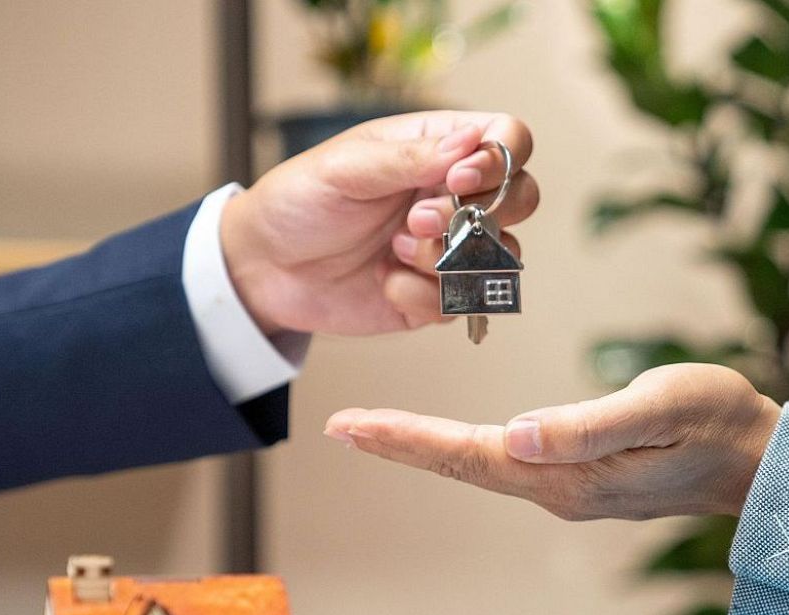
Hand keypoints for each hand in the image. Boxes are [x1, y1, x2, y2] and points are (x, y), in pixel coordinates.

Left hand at [220, 111, 536, 336]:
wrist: (264, 269)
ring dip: (450, 259)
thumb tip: (471, 141)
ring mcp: (450, 246)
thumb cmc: (299, 202)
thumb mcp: (345, 168)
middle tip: (419, 220)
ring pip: (502, 256)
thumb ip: (408, 158)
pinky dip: (425, 297)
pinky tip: (387, 284)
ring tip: (396, 252)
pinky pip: (463, 302)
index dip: (500, 160)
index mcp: (437, 147)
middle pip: (523, 197)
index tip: (457, 179)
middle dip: (483, 215)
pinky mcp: (437, 294)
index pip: (509, 139)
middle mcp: (453, 195)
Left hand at [323, 364, 781, 520]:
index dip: (407, 440)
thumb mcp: (657, 408)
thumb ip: (585, 426)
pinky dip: (468, 450)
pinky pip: (510, 465)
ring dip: (430, 449)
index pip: (469, 456)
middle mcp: (558, 491)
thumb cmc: (719, 425)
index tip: (349, 426)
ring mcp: (571, 490)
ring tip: (380, 429)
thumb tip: (513, 435)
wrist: (764, 463)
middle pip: (463, 466)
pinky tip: (452, 441)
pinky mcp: (584, 479)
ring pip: (483, 467)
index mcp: (566, 476)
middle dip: (401, 445)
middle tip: (341, 426)